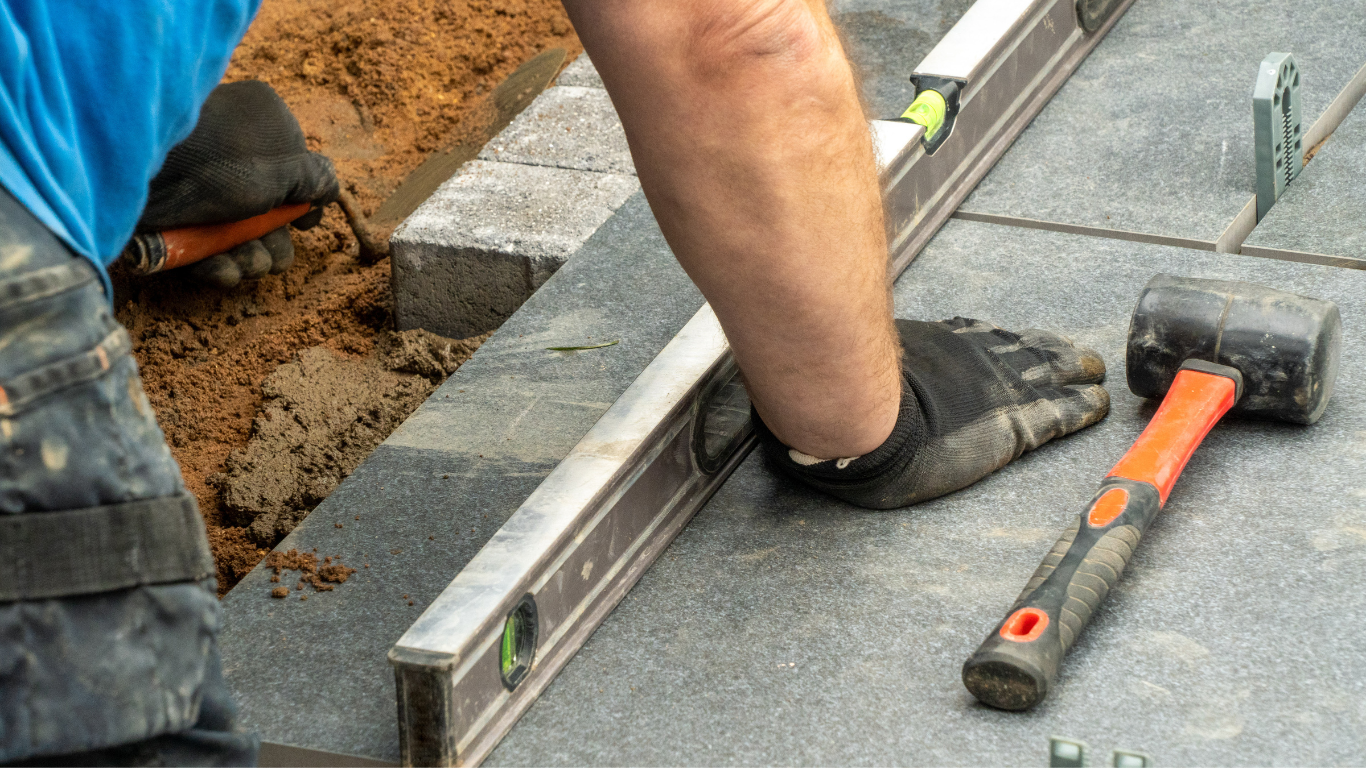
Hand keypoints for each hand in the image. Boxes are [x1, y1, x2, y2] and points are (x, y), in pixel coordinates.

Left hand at [138, 80, 338, 286]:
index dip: (302, 206)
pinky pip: (207, 249)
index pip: (296, 173)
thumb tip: (331, 189)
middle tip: (268, 256)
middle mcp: (233, 156)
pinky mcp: (175, 219)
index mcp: (262, 126)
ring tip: (242, 264)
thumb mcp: (285, 167)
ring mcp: (202, 189)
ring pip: (241, 237)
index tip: (303, 224)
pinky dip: (219, 265)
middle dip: (273, 243)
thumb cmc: (220, 160)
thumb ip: (317, 180)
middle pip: (270, 214)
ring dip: (250, 260)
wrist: (137, 171)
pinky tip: (221, 270)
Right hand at [756, 318, 1109, 508]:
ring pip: (1049, 378)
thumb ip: (864, 349)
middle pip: (1024, 352)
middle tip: (1080, 355)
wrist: (861, 416)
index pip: (985, 340)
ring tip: (1095, 377)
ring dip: (1075, 377)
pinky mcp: (1011, 428)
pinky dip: (1079, 410)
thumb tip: (831, 334)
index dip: (1010, 341)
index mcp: (941, 346)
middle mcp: (975, 360)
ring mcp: (996, 393)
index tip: (1028, 341)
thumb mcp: (860, 353)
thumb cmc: (849, 387)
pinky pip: (1055, 416)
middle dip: (1054, 353)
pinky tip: (1096, 408)